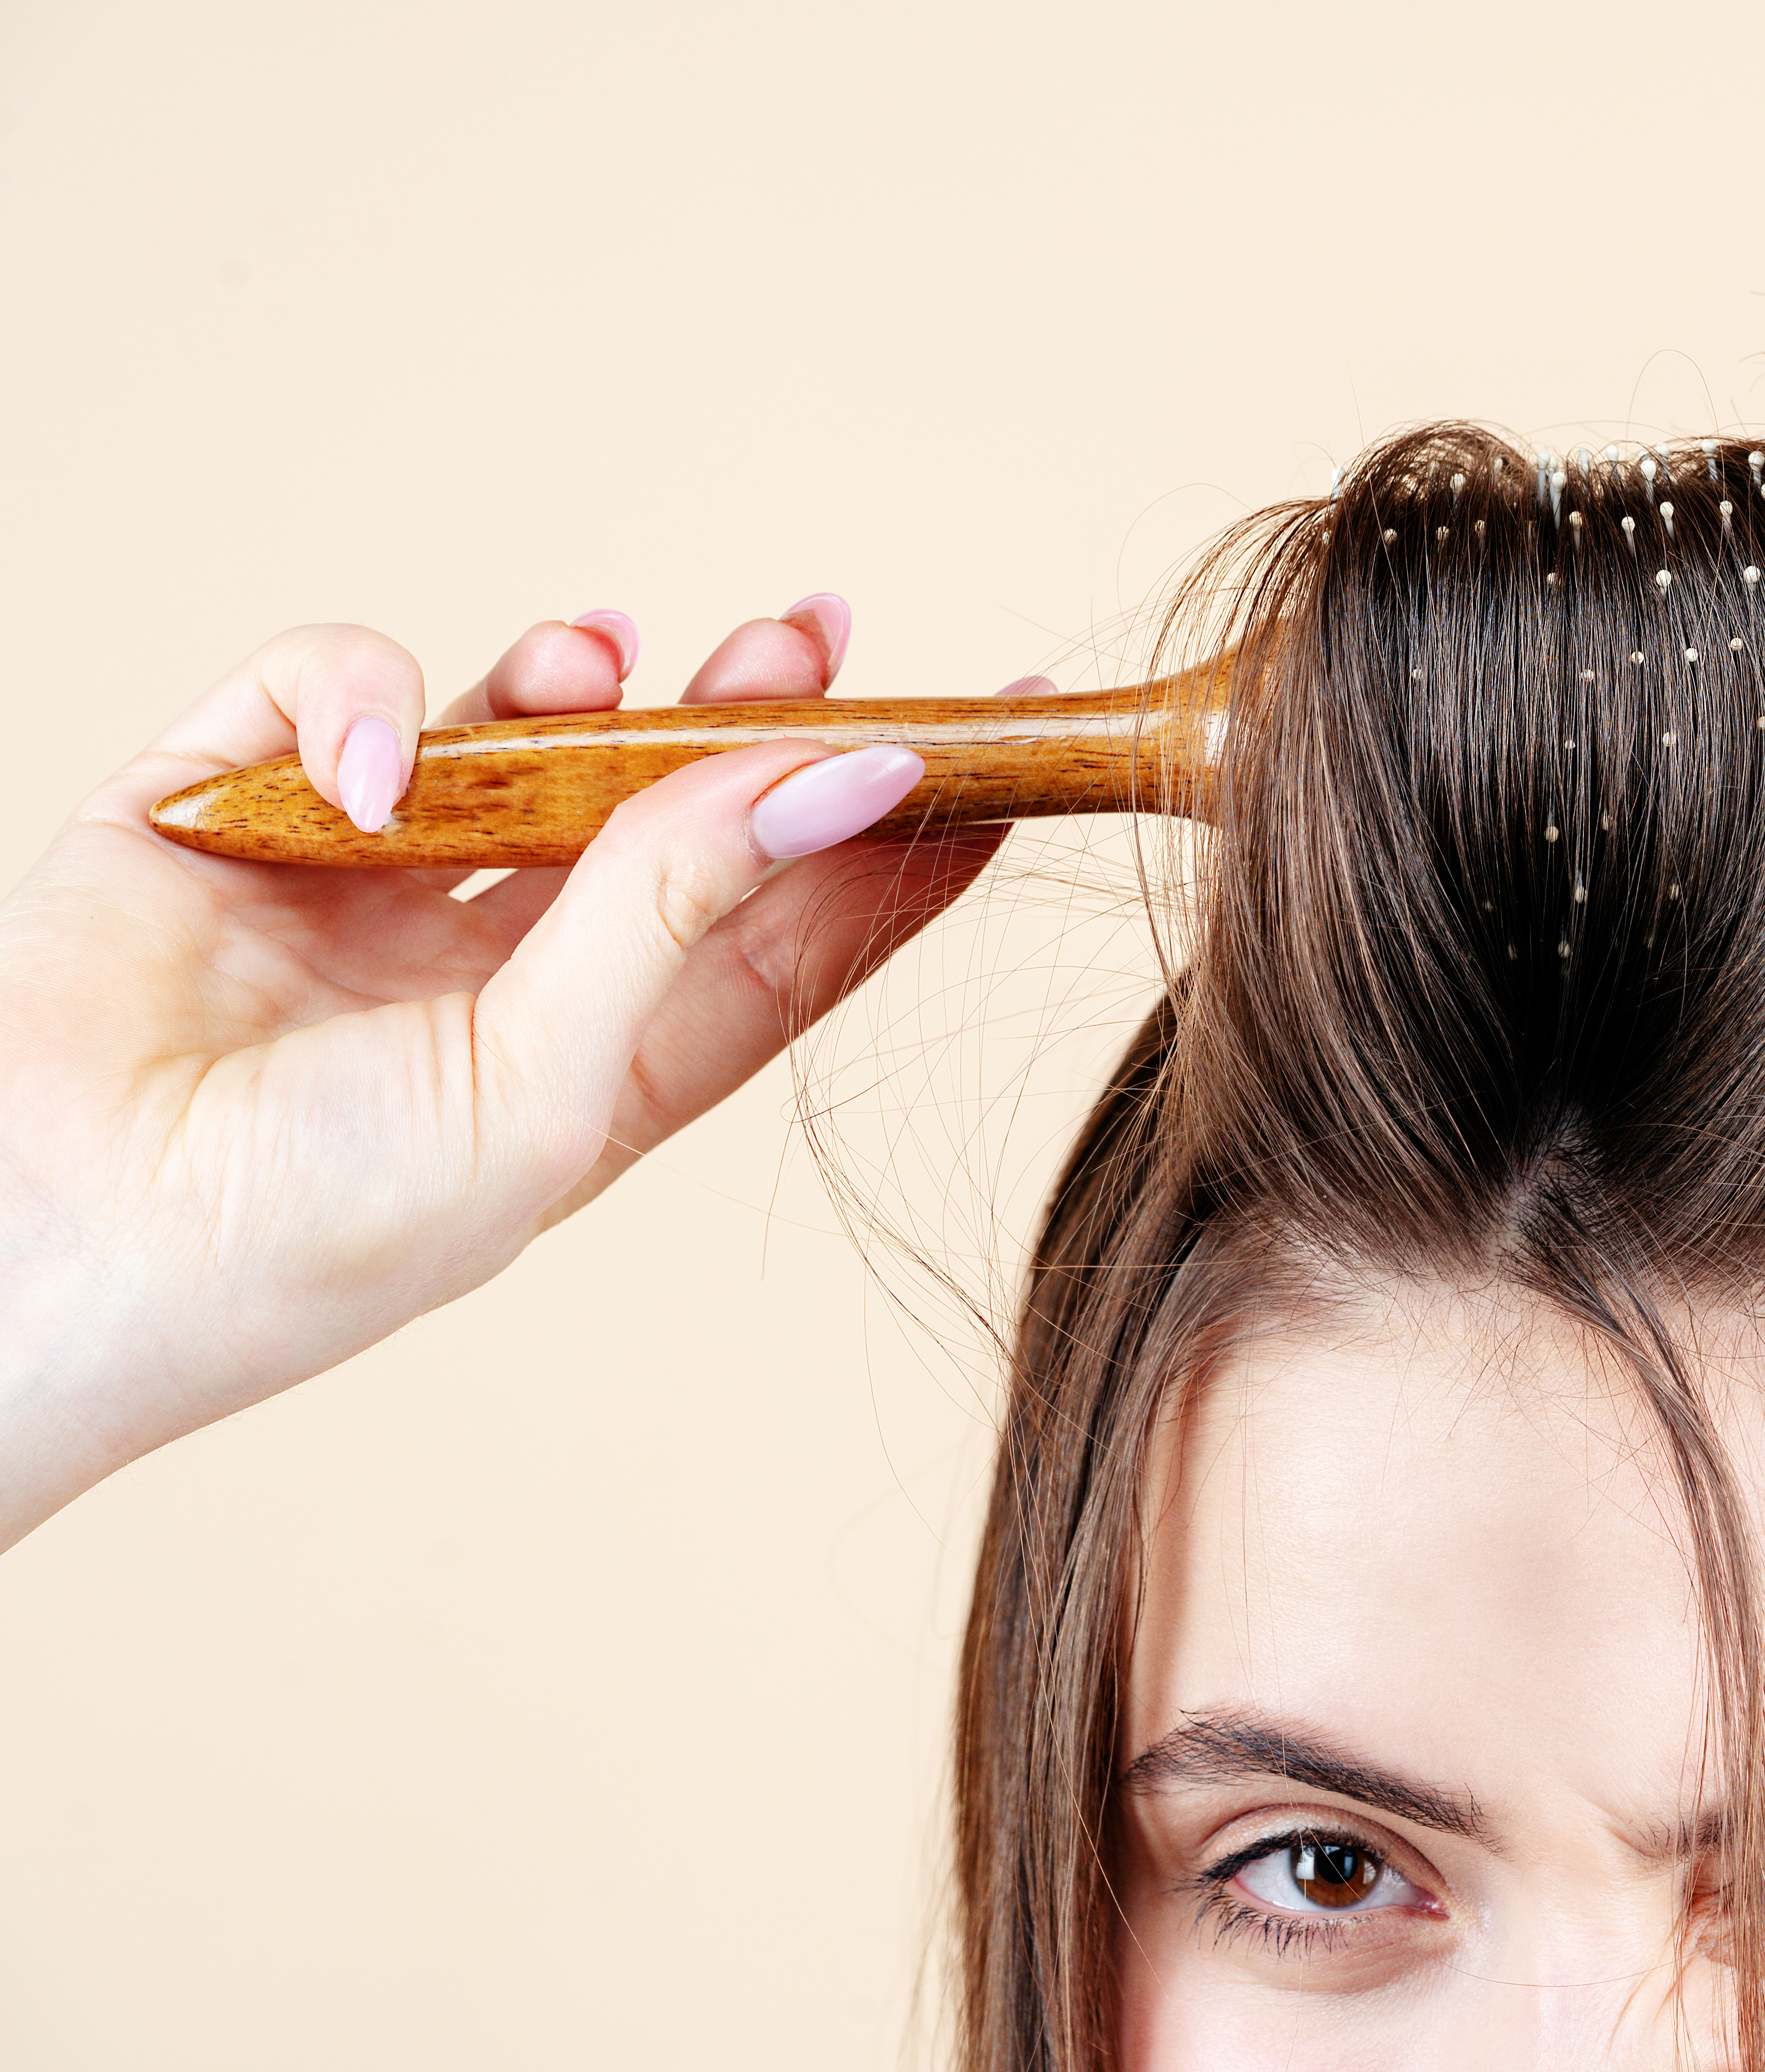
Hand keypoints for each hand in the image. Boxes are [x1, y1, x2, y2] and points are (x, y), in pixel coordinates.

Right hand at [0, 598, 1011, 1548]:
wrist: (50, 1248)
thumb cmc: (306, 1228)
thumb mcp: (539, 1088)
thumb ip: (681, 915)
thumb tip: (847, 780)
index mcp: (597, 1058)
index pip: (786, 926)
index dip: (891, 837)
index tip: (1002, 744)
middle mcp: (497, 961)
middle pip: (664, 807)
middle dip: (743, 712)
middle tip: (818, 632)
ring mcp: (363, 880)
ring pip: (510, 728)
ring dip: (576, 675)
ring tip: (609, 656)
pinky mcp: (229, 806)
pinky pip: (328, 690)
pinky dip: (364, 691)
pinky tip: (375, 764)